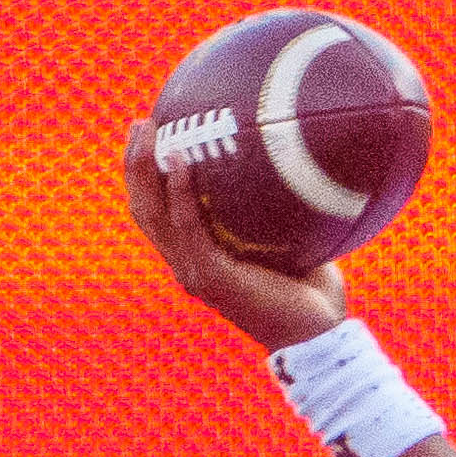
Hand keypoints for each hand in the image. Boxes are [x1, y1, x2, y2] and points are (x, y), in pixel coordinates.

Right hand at [119, 123, 345, 351]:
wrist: (320, 333)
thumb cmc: (310, 288)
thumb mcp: (284, 240)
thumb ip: (271, 209)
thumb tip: (285, 162)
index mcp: (198, 257)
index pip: (156, 213)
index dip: (144, 175)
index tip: (150, 133)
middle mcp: (188, 265)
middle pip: (143, 208)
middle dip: (135, 163)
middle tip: (141, 123)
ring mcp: (195, 272)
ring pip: (153, 215)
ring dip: (146, 169)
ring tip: (151, 132)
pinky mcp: (211, 277)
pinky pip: (187, 227)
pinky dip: (180, 192)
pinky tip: (181, 161)